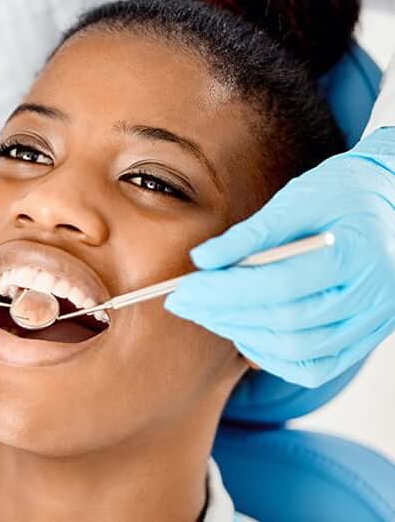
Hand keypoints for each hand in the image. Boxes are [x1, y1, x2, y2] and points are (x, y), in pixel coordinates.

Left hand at [165, 128, 394, 387]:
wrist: (394, 200)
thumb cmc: (345, 191)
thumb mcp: (299, 198)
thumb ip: (252, 233)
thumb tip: (202, 259)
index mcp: (355, 256)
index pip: (279, 285)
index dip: (225, 291)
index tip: (184, 289)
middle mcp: (371, 298)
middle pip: (285, 323)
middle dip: (224, 315)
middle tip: (185, 304)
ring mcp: (373, 323)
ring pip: (300, 352)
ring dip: (244, 336)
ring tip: (209, 315)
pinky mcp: (366, 335)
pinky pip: (317, 365)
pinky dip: (275, 357)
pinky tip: (246, 334)